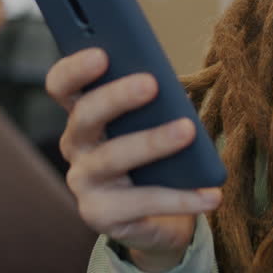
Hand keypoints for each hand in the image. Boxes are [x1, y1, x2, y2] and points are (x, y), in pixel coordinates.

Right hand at [48, 48, 221, 272]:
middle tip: (152, 84)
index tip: (102, 54)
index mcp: (83, 113)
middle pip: (85, 116)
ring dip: (153, 142)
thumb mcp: (153, 124)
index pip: (61, 85)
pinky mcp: (101, 216)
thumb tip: (172, 87)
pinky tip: (211, 194)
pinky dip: (181, 198)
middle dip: (116, 97)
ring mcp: (84, 183)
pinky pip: (142, 204)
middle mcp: (76, 147)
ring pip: (113, 157)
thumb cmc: (158, 158)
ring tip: (188, 131)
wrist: (161, 219)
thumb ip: (153, 102)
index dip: (75, 69)